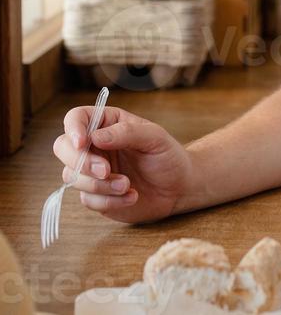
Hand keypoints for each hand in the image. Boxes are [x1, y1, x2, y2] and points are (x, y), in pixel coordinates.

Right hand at [53, 104, 195, 222]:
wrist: (179, 187)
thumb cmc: (168, 155)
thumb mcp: (154, 137)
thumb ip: (126, 133)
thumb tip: (94, 137)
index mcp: (107, 123)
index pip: (76, 118)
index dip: (73, 129)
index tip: (83, 143)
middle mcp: (95, 145)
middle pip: (63, 147)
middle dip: (81, 162)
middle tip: (106, 170)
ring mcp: (92, 172)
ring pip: (72, 177)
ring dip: (100, 185)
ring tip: (128, 185)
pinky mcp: (96, 195)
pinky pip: (88, 200)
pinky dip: (109, 201)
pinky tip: (131, 196)